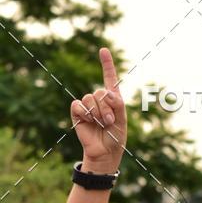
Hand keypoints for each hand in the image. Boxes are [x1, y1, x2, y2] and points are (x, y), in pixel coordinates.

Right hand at [70, 47, 126, 171]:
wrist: (105, 153)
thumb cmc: (115, 138)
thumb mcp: (122, 120)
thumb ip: (118, 104)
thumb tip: (108, 93)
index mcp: (112, 100)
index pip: (109, 79)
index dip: (107, 64)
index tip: (103, 50)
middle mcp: (99, 100)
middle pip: (101, 92)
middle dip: (107, 108)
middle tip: (110, 122)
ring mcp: (88, 106)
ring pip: (90, 98)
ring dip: (98, 112)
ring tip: (102, 124)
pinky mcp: (78, 113)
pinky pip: (78, 105)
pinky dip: (85, 113)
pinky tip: (88, 121)